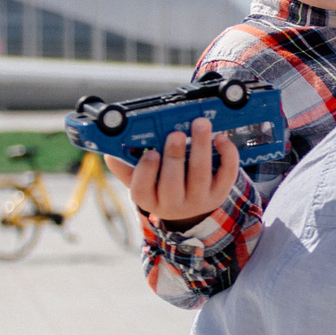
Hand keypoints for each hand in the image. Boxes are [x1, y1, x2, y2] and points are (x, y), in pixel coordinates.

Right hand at [127, 116, 241, 222]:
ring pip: (200, 175)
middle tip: (175, 133)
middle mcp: (173, 204)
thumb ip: (127, 167)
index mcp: (149, 198)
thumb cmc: (161, 187)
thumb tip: (109, 153)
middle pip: (172, 183)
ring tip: (200, 124)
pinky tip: (221, 138)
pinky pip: (227, 175)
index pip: (141, 190)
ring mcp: (198, 200)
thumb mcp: (142, 182)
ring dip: (200, 147)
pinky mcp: (219, 193)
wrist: (190, 210)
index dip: (145, 171)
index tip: (150, 153)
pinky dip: (227, 155)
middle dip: (174, 156)